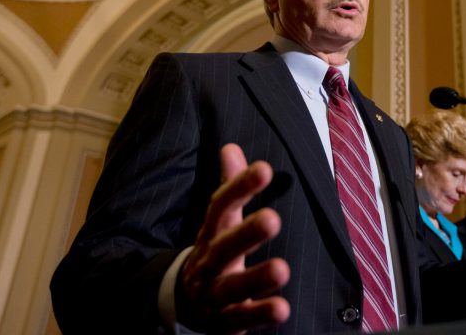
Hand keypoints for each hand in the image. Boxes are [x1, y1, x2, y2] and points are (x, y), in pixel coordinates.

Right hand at [179, 143, 290, 332]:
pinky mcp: (224, 322)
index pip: (220, 207)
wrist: (182, 302)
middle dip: (246, 234)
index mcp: (210, 234)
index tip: (264, 169)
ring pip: (232, 288)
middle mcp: (209, 263)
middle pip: (223, 248)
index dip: (239, 188)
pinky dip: (259, 315)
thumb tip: (231, 147)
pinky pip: (240, 320)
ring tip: (282, 269)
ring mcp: (214, 294)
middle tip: (272, 218)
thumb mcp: (218, 221)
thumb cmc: (212, 252)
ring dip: (256, 279)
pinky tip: (282, 309)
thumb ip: (229, 188)